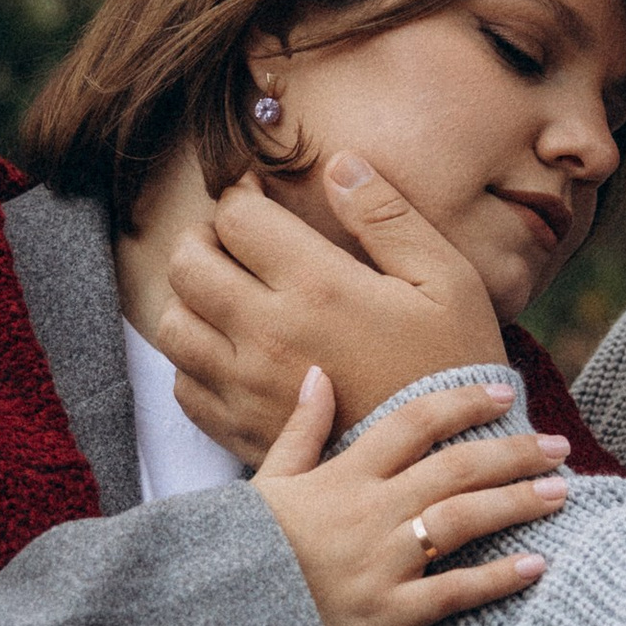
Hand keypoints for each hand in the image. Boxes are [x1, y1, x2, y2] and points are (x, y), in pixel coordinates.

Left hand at [160, 155, 507, 454]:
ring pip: (172, 325)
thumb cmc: (453, 364)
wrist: (448, 461)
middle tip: (234, 239)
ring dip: (191, 299)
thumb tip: (339, 164)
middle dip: (203, 238)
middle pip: (187, 264)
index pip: (237, 216)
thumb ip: (388, 216)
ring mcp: (247, 387)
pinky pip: (184, 386)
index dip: (242, 194)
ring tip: (226, 293)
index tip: (258, 195)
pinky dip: (196, 361)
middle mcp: (267, 334)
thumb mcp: (445, 279)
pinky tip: (232, 351)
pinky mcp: (240, 430)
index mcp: (317, 286)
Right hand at [249, 367, 569, 625]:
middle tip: (558, 445)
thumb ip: (300, 431)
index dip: (463, 402)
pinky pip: (456, 592)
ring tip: (562, 492)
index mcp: (342, 476)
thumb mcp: (266, 483)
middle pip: (456, 467)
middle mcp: (370, 512)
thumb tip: (318, 374)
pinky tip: (539, 565)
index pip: (414, 422)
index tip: (504, 393)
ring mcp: (383, 564)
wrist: (222, 624)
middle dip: (513, 452)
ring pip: (465, 520)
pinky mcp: (390, 616)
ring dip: (518, 502)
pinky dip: (499, 577)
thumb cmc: (243, 553)